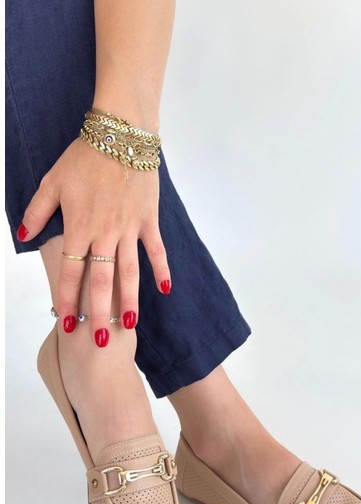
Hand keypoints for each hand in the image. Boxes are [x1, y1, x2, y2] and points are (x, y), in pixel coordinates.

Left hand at [19, 137, 170, 345]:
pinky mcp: (148, 221)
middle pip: (101, 281)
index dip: (67, 300)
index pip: (70, 273)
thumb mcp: (52, 182)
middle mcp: (104, 234)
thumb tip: (23, 235)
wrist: (120, 134)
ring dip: (129, 300)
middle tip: (100, 340)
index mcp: (79, 227)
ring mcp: (129, 229)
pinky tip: (164, 289)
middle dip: (99, 312)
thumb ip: (36, 211)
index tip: (66, 323)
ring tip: (129, 325)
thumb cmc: (83, 157)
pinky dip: (161, 269)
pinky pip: (156, 250)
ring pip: (129, 272)